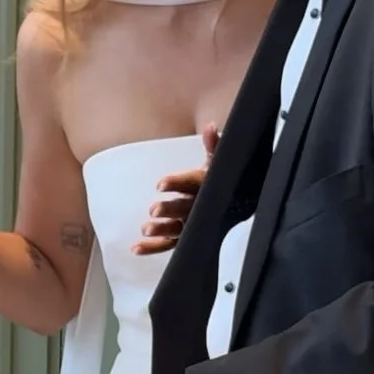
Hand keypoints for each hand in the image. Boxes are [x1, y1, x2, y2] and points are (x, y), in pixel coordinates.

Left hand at [132, 123, 219, 255]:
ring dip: (161, 230)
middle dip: (169, 210)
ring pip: (178, 229)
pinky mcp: (185, 237)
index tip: (161, 184)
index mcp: (205, 186)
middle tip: (154, 210)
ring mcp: (192, 224)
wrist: (236, 203)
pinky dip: (153, 247)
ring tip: (146, 229)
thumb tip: (211, 127)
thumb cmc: (219, 180)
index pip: (191, 183)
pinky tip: (136, 247)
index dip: (177, 183)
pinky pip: (170, 244)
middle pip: (184, 208)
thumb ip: (213, 144)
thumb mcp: (217, 161)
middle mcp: (200, 207)